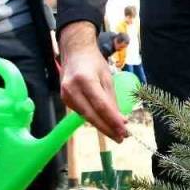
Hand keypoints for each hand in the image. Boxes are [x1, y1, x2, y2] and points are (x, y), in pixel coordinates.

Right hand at [59, 22, 128, 140]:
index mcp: (85, 80)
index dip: (113, 120)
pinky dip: (93, 118)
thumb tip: (119, 120)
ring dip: (101, 126)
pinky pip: (81, 112)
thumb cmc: (93, 62)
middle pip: (91, 115)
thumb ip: (111, 99)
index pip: (101, 105)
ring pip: (86, 116)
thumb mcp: (107, 77)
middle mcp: (72, 89)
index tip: (124, 130)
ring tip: (116, 133)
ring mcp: (65, 95)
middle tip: (122, 138)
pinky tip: (104, 124)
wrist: (74, 52)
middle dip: (108, 128)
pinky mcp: (64, 100)